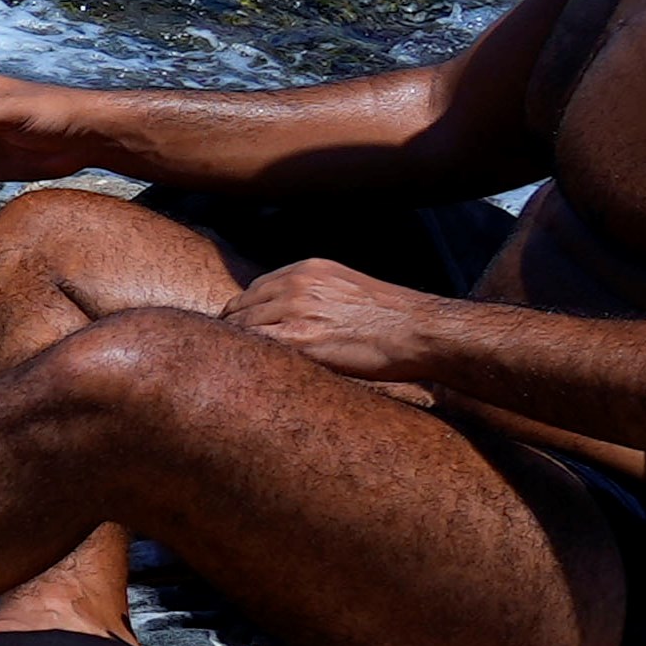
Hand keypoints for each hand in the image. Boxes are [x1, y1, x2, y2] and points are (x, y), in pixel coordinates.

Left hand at [224, 256, 450, 396]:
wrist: (420, 331)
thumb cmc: (391, 319)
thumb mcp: (347, 289)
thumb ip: (314, 294)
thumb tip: (288, 316)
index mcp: (307, 270)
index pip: (254, 290)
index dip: (243, 314)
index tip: (237, 333)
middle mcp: (296, 284)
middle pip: (241, 308)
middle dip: (233, 331)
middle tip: (225, 358)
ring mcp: (295, 310)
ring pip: (241, 328)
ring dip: (235, 348)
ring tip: (232, 371)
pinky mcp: (299, 339)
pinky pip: (252, 347)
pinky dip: (243, 359)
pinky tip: (243, 376)